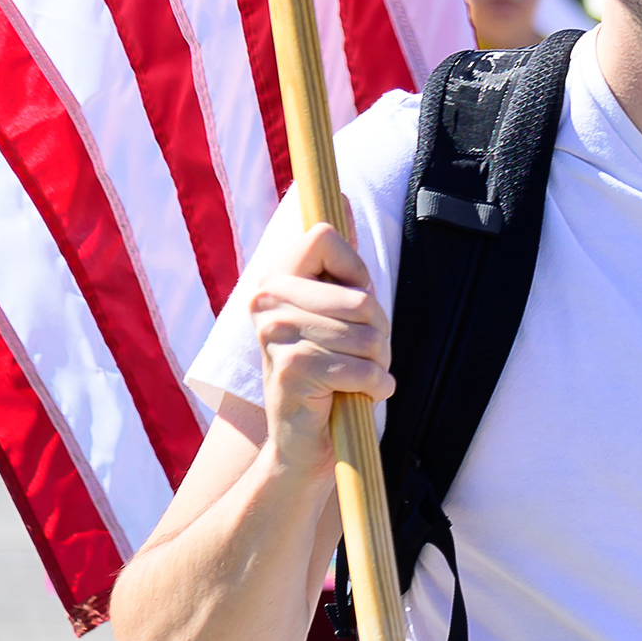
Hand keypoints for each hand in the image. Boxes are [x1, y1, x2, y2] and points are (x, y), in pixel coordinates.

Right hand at [247, 220, 390, 474]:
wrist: (306, 443)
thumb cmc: (333, 372)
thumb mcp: (340, 312)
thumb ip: (341, 262)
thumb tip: (343, 197)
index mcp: (273, 278)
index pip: (325, 237)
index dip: (356, 275)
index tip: (349, 310)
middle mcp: (263, 299)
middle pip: (360, 298)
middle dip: (379, 334)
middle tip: (362, 357)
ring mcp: (272, 334)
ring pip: (367, 335)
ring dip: (378, 364)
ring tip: (357, 378)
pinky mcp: (289, 369)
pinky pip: (361, 369)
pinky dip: (376, 387)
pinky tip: (359, 395)